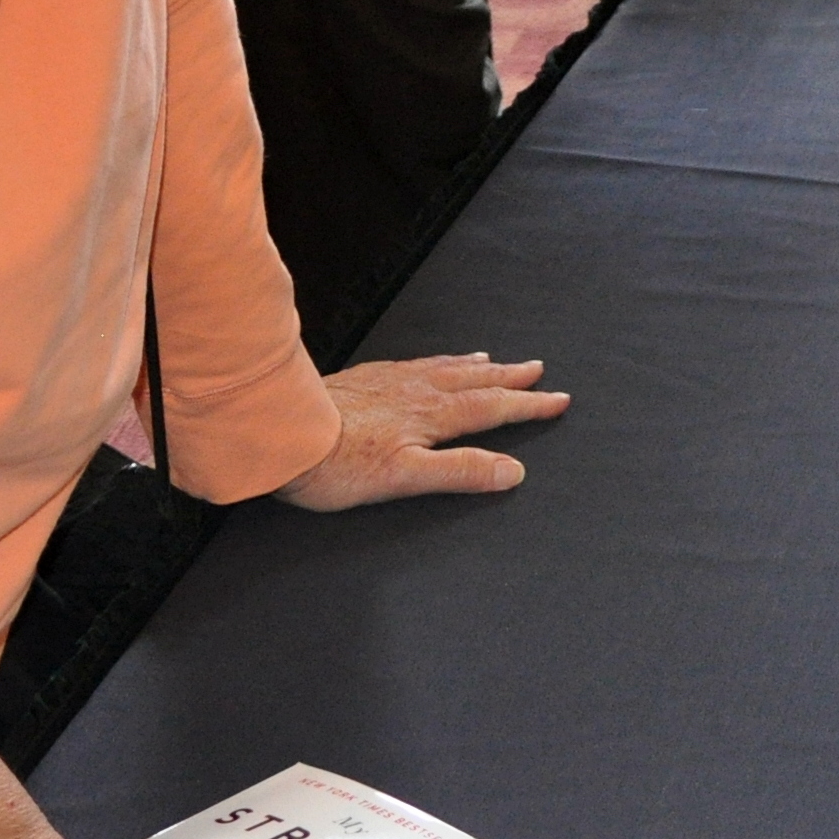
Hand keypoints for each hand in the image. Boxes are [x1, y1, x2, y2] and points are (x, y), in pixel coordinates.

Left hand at [280, 352, 567, 508]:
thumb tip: (512, 471)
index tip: (557, 399)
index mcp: (432, 416)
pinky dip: (434, 362)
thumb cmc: (337, 464)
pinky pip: (412, 364)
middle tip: (537, 369)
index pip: (492, 408)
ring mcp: (388, 381)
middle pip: (474, 381)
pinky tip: (427, 364)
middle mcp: (416, 391)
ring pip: (444, 368)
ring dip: (474, 366)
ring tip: (492, 360)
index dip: (528, 405)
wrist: (280, 432)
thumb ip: (461, 472)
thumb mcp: (407, 478)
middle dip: (509, 378)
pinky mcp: (362, 380)